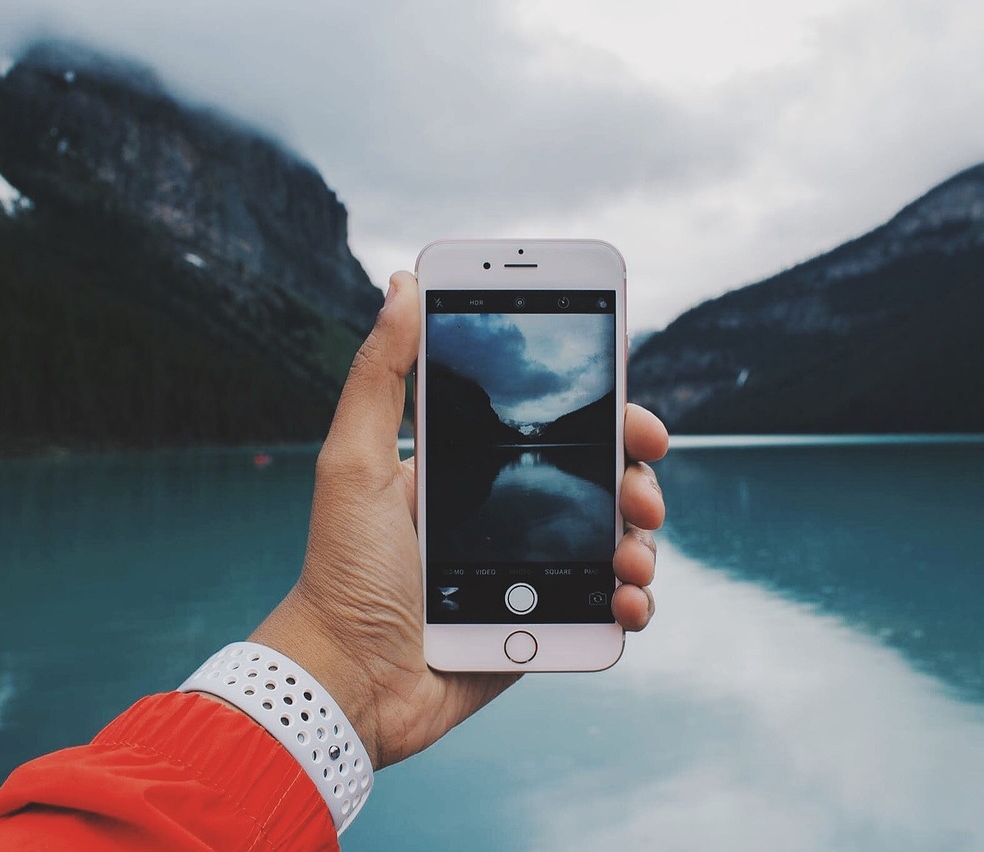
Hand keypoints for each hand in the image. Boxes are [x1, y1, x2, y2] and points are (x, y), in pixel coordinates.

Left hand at [250, 271, 667, 768]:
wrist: (347, 682)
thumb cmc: (341, 572)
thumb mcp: (353, 462)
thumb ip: (380, 376)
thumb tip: (402, 282)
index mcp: (468, 472)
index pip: (548, 427)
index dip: (600, 414)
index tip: (632, 407)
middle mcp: (504, 517)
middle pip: (596, 482)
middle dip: (635, 477)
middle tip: (642, 484)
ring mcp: (526, 575)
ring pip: (611, 543)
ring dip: (641, 541)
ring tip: (633, 556)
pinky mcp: (539, 629)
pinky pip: (603, 609)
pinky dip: (630, 604)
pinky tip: (625, 603)